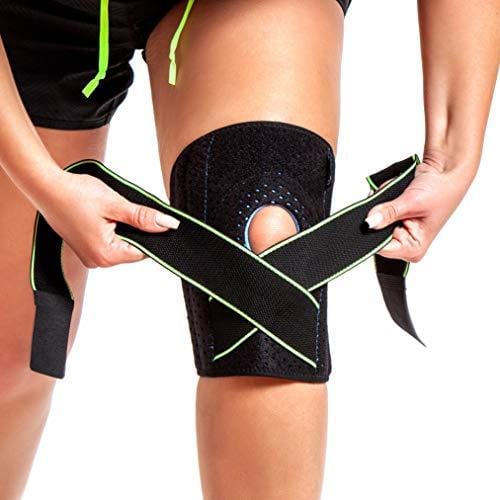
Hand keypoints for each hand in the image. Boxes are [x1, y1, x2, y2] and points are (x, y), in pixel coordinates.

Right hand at [36, 169, 179, 267]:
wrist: (46, 187)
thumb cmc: (75, 194)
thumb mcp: (116, 204)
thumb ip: (143, 217)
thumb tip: (168, 225)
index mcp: (106, 255)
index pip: (144, 252)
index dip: (152, 235)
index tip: (152, 218)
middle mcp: (97, 261)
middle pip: (134, 249)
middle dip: (137, 230)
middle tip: (126, 209)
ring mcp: (90, 256)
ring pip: (123, 244)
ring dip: (126, 228)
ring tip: (113, 210)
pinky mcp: (87, 248)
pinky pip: (110, 241)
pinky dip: (115, 229)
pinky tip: (106, 214)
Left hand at [364, 150, 475, 261]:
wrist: (447, 170)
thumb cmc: (443, 189)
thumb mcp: (413, 202)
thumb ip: (388, 213)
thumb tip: (369, 222)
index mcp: (414, 248)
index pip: (382, 248)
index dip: (374, 233)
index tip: (371, 219)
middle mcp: (406, 241)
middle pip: (376, 233)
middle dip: (379, 214)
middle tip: (394, 201)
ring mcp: (400, 228)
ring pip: (374, 220)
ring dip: (381, 203)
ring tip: (399, 194)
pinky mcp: (394, 216)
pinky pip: (377, 210)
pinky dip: (382, 197)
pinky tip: (394, 191)